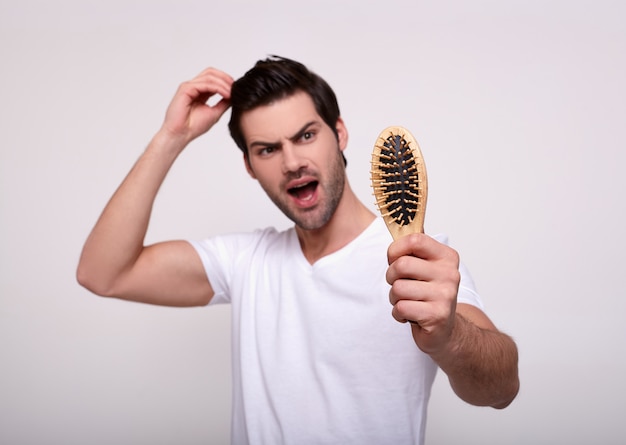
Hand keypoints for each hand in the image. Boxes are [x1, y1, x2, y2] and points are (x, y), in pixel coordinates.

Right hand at [160, 67, 233, 145]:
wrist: (181, 134)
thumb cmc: (193, 127)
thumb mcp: (215, 112)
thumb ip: (224, 103)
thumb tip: (234, 95)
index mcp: (200, 92)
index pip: (214, 78)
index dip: (226, 81)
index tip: (237, 89)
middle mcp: (193, 87)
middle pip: (211, 72)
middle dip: (225, 78)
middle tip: (236, 87)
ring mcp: (189, 86)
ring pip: (209, 76)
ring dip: (223, 83)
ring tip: (232, 92)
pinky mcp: (185, 89)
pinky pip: (205, 84)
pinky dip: (217, 87)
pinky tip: (225, 94)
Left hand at [386, 233, 460, 354]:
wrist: (444, 329)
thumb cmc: (427, 293)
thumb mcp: (424, 266)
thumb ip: (412, 247)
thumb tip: (395, 217)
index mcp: (446, 256)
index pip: (414, 240)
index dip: (395, 250)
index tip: (395, 260)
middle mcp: (450, 273)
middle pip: (401, 265)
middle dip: (391, 277)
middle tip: (400, 284)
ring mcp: (446, 295)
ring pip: (398, 288)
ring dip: (395, 298)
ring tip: (408, 301)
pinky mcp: (438, 316)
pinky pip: (401, 308)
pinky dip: (399, 314)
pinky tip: (411, 315)